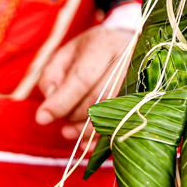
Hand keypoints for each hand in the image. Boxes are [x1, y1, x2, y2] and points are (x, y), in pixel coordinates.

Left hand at [35, 23, 134, 138]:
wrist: (125, 46)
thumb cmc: (90, 51)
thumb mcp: (66, 53)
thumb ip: (52, 74)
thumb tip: (50, 101)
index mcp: (104, 44)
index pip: (83, 78)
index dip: (62, 101)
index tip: (42, 117)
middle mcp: (127, 61)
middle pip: (99, 97)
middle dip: (74, 115)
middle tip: (61, 123)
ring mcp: (141, 80)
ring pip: (113, 113)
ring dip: (86, 129)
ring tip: (69, 132)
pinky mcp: (144, 98)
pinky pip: (123, 123)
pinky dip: (102, 137)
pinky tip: (87, 142)